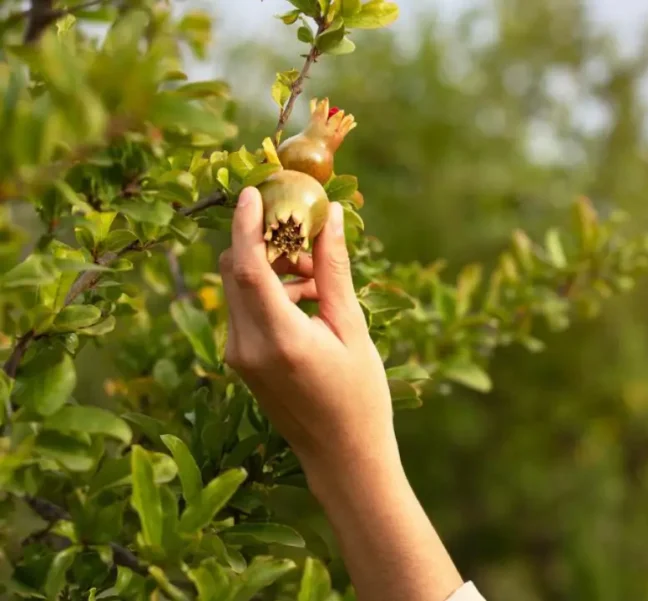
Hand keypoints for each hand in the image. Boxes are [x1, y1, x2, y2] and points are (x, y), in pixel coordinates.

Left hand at [219, 186, 393, 463]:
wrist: (342, 457)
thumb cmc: (359, 396)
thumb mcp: (353, 329)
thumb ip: (334, 272)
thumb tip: (330, 218)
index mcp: (280, 339)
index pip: (247, 268)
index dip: (246, 224)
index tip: (254, 190)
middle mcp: (248, 347)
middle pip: (236, 269)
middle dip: (267, 242)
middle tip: (310, 239)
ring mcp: (238, 356)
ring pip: (238, 287)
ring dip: (273, 268)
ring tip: (321, 280)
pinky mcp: (240, 361)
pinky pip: (245, 308)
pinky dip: (271, 291)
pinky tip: (310, 301)